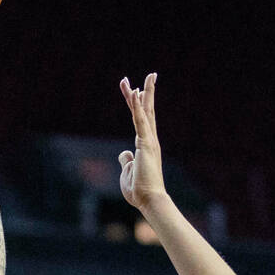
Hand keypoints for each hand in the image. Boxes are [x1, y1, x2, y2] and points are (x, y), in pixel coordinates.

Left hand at [118, 73, 167, 212]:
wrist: (149, 200)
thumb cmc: (139, 189)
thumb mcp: (128, 171)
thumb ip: (127, 160)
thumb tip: (124, 152)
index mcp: (146, 144)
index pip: (143, 119)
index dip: (139, 103)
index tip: (137, 89)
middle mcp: (150, 139)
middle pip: (147, 110)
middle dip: (146, 92)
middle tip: (150, 74)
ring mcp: (149, 140)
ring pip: (145, 112)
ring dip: (142, 93)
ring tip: (146, 76)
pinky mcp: (145, 143)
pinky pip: (140, 120)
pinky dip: (137, 106)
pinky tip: (135, 92)